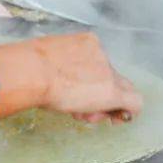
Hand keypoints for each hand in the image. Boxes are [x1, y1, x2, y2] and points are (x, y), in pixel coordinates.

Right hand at [0, 32, 142, 123]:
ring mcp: (108, 71)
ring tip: (84, 114)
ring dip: (105, 106)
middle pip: (112, 77)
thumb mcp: (47, 60)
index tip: (85, 96)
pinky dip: (128, 111)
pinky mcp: (113, 91)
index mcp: (85, 42)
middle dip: (103, 96)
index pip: (98, 64)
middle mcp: (101, 53)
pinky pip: (133, 101)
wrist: (33, 72)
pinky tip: (118, 119)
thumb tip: (57, 81)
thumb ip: (59, 68)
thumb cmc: (29, 66)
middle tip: (88, 112)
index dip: (94, 82)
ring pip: (119, 90)